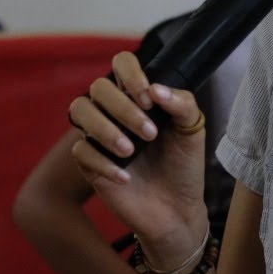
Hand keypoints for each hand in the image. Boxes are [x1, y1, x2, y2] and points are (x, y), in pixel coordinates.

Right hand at [69, 51, 208, 262]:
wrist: (177, 209)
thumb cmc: (184, 165)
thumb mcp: (193, 130)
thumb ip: (182, 103)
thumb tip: (155, 89)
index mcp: (139, 96)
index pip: (122, 63)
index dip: (130, 74)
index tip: (148, 99)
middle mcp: (115, 110)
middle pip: (98, 87)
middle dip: (122, 107)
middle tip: (150, 134)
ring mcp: (99, 135)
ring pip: (79, 110)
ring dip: (104, 128)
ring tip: (131, 151)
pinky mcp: (90, 163)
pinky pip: (80, 151)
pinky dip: (103, 162)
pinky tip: (125, 177)